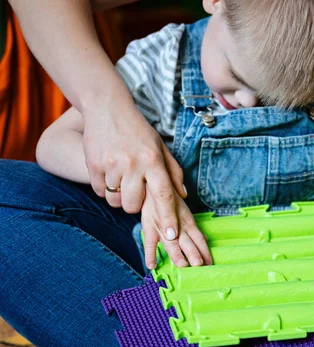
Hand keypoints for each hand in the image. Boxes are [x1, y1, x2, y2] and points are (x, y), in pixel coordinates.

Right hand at [81, 98, 187, 244]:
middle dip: (135, 204)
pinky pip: (100, 192)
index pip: (164, 195)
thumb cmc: (138, 130)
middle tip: (135, 187)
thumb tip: (183, 196)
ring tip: (122, 177)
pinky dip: (104, 188)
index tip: (172, 236)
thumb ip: (173, 171)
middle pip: (134, 206)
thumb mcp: (160, 147)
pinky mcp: (94, 166)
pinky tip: (109, 172)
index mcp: (153, 160)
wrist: (107, 108)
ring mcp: (112, 165)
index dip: (168, 218)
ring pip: (116, 202)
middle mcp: (133, 164)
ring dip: (120, 196)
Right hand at [141, 184, 212, 268]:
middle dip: (193, 253)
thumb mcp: (184, 212)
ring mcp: (162, 227)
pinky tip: (152, 265)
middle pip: (187, 241)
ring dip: (176, 253)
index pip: (199, 239)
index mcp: (187, 222)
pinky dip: (150, 254)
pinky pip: (149, 242)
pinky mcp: (148, 227)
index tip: (210, 264)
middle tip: (199, 264)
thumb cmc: (170, 201)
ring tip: (182, 264)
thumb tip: (204, 240)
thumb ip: (192, 228)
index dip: (205, 251)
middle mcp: (177, 225)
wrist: (153, 186)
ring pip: (170, 242)